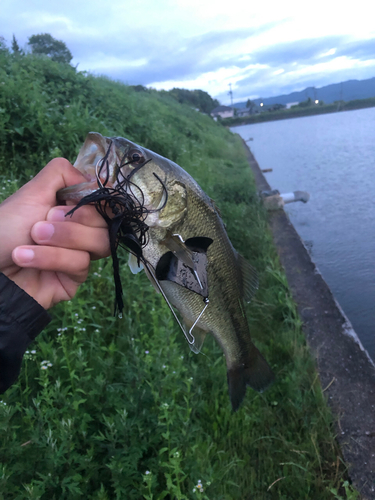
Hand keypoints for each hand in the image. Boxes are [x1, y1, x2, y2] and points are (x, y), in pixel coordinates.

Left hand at [0, 158, 109, 308]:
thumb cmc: (4, 228)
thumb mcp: (33, 192)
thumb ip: (62, 173)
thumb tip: (90, 179)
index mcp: (72, 210)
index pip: (105, 203)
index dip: (96, 201)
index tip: (75, 200)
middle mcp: (80, 232)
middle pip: (105, 223)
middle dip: (74, 220)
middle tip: (43, 222)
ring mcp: (79, 256)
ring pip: (99, 243)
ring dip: (63, 238)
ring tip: (33, 237)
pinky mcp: (75, 279)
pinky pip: (81, 264)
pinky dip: (52, 257)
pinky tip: (26, 258)